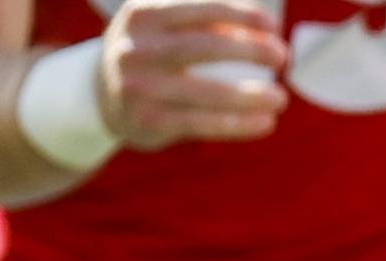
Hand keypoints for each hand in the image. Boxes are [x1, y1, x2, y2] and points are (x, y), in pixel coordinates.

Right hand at [97, 0, 287, 151]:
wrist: (102, 95)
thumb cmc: (152, 52)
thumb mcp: (164, 25)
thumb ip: (205, 20)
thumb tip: (262, 27)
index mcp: (143, 16)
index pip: (200, 9)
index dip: (241, 14)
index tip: (273, 25)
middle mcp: (136, 50)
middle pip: (204, 46)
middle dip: (250, 49)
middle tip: (283, 56)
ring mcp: (140, 88)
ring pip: (207, 92)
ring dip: (251, 96)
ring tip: (281, 98)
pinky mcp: (148, 122)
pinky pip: (203, 124)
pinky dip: (239, 124)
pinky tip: (265, 122)